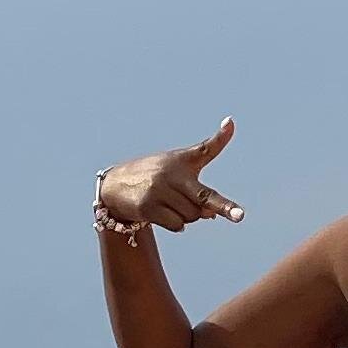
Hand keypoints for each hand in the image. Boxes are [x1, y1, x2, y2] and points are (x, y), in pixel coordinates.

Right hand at [97, 117, 246, 232]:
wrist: (116, 185)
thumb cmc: (156, 178)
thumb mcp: (180, 170)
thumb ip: (201, 192)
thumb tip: (211, 215)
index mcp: (183, 159)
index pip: (206, 147)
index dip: (221, 136)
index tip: (230, 122)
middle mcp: (172, 172)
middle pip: (204, 200)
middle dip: (212, 209)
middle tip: (221, 211)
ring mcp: (158, 189)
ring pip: (191, 216)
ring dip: (186, 217)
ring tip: (169, 205)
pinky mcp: (147, 206)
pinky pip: (177, 225)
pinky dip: (175, 225)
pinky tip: (162, 214)